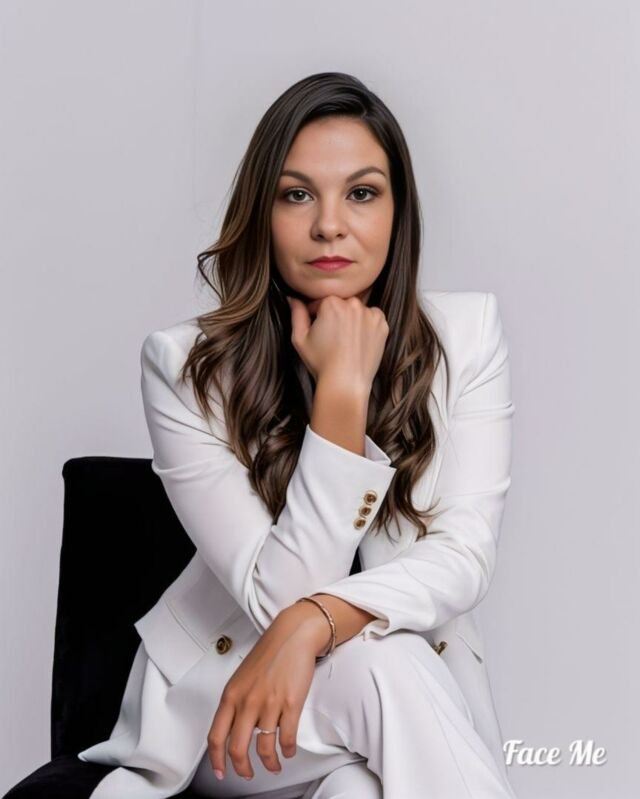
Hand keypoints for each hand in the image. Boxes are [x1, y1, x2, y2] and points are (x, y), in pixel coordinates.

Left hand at [207, 605, 330, 780]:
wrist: (292, 635)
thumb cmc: (269, 653)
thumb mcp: (242, 676)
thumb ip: (235, 701)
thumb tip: (232, 729)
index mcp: (231, 695)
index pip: (216, 736)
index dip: (217, 760)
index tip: (221, 772)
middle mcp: (247, 701)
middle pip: (237, 748)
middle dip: (242, 768)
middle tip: (248, 774)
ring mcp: (269, 704)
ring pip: (264, 748)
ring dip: (269, 764)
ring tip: (274, 766)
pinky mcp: (291, 704)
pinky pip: (287, 738)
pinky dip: (287, 751)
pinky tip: (288, 751)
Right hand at [287, 294, 388, 390]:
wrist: (345, 383)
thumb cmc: (321, 363)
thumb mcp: (299, 338)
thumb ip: (296, 314)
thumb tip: (294, 299)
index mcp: (331, 303)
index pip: (320, 302)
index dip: (316, 316)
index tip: (317, 331)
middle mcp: (353, 304)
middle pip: (340, 304)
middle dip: (335, 316)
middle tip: (332, 338)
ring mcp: (370, 314)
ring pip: (356, 311)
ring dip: (351, 320)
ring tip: (346, 341)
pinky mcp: (382, 325)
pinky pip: (372, 318)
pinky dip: (366, 326)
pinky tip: (358, 341)